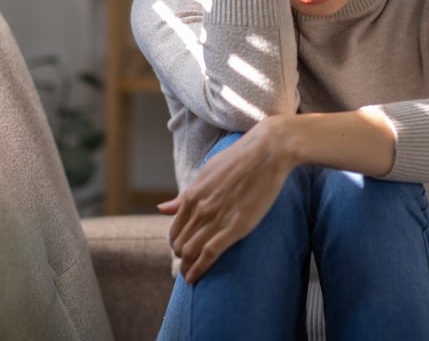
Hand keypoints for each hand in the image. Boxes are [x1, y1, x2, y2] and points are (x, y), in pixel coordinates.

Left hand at [157, 121, 295, 282]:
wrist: (266, 151)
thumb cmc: (238, 159)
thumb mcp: (206, 174)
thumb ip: (185, 195)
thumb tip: (162, 208)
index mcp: (192, 194)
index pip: (175, 227)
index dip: (175, 242)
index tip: (179, 250)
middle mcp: (200, 208)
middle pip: (181, 242)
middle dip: (181, 256)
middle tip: (185, 265)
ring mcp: (216, 217)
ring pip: (192, 250)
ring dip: (188, 266)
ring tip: (188, 275)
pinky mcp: (235, 227)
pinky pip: (209, 253)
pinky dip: (199, 268)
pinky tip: (194, 277)